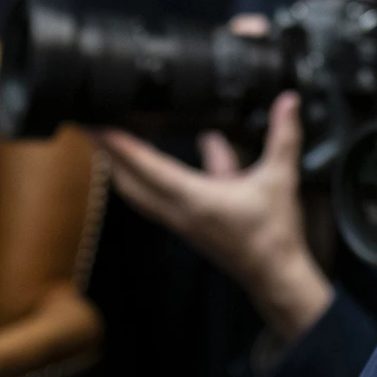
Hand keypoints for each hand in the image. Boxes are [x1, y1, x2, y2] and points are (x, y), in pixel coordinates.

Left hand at [98, 91, 333, 342]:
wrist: (273, 275)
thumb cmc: (273, 234)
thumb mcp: (280, 178)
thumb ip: (283, 136)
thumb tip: (288, 101)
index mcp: (194, 199)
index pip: (147, 167)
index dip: (121, 144)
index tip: (99, 125)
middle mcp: (178, 211)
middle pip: (128, 181)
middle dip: (106, 153)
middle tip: (89, 126)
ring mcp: (179, 220)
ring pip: (137, 192)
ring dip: (119, 167)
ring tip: (107, 142)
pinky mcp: (186, 224)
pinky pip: (154, 198)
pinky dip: (144, 177)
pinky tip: (155, 161)